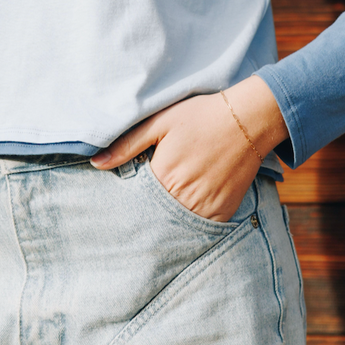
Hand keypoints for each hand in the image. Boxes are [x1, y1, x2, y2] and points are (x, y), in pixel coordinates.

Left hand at [90, 76, 288, 221]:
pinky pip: (202, 228)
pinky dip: (192, 225)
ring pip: (177, 227)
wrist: (248, 119)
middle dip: (145, 217)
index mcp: (163, 176)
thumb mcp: (159, 123)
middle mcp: (183, 196)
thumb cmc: (201, 116)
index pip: (135, 202)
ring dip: (168, 224)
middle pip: (155, 218)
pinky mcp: (224, 211)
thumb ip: (126, 146)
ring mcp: (205, 207)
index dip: (128, 203)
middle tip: (139, 216)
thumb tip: (96, 163)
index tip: (123, 204)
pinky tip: (184, 215)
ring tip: (162, 215)